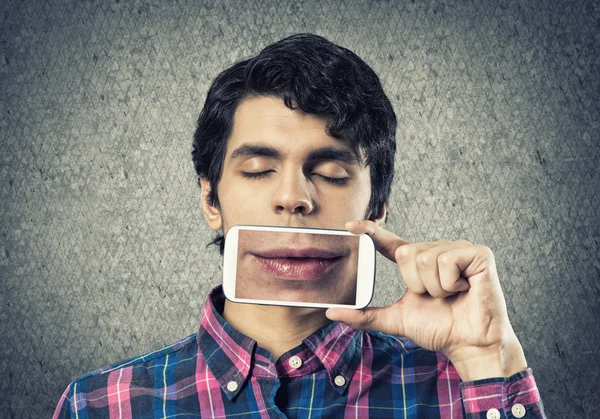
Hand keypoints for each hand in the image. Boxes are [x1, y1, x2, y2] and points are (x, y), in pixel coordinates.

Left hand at [325, 220, 526, 380]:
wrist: (469, 344)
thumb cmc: (439, 329)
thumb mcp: (396, 319)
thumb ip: (366, 315)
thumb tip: (332, 312)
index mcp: (417, 262)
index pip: (389, 242)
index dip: (370, 230)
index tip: (348, 225)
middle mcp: (436, 250)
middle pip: (406, 252)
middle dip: (416, 283)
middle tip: (435, 297)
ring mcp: (458, 249)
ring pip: (426, 258)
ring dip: (435, 287)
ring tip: (451, 295)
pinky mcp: (478, 253)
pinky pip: (447, 259)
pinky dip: (451, 282)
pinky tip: (464, 289)